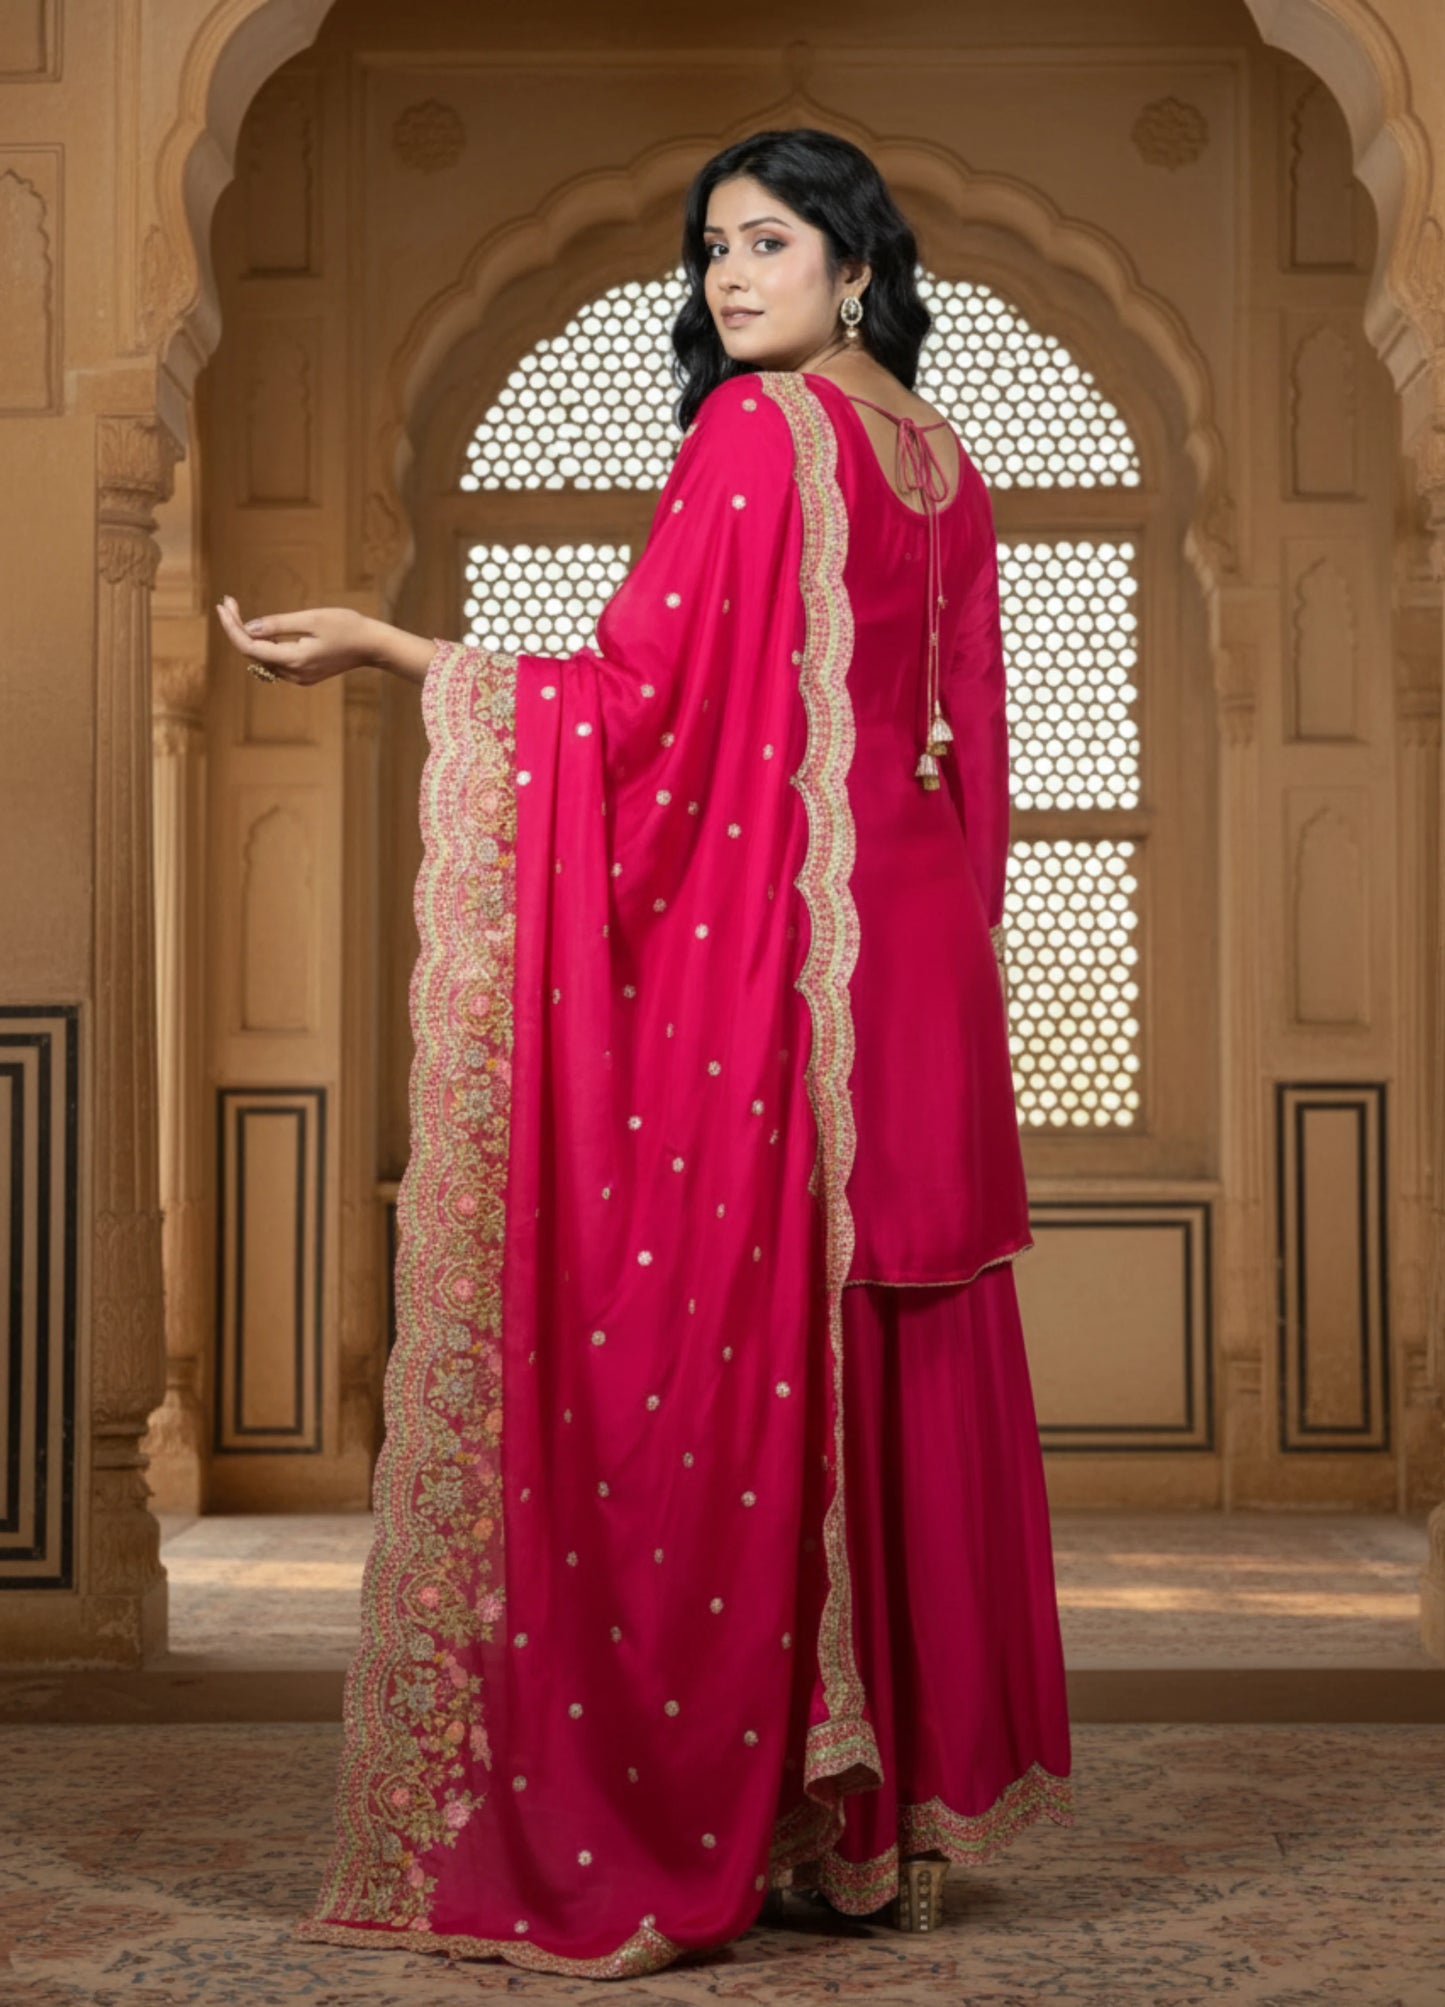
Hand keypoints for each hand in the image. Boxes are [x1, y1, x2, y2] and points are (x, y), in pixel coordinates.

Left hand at [216, 595, 374, 685]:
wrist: (372, 646)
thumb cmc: (346, 627)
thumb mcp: (311, 619)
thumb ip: (277, 624)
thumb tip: (247, 627)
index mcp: (294, 660)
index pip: (249, 647)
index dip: (232, 627)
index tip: (223, 606)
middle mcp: (293, 673)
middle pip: (252, 653)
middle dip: (237, 628)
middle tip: (227, 602)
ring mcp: (298, 676)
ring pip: (261, 658)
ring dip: (247, 636)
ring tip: (236, 610)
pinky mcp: (303, 674)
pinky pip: (275, 660)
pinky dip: (262, 644)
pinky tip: (258, 628)